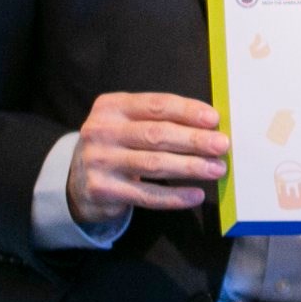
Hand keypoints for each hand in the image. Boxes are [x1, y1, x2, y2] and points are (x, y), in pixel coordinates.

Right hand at [66, 93, 228, 223]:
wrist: (78, 181)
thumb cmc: (117, 146)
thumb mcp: (127, 124)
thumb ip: (158, 120)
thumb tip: (209, 127)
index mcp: (112, 106)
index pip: (155, 105)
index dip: (187, 111)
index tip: (214, 119)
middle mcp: (102, 131)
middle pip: (157, 134)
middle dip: (194, 140)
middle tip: (222, 145)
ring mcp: (100, 161)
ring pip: (154, 164)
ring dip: (190, 167)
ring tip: (217, 169)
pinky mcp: (103, 189)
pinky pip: (146, 195)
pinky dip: (174, 196)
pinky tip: (195, 195)